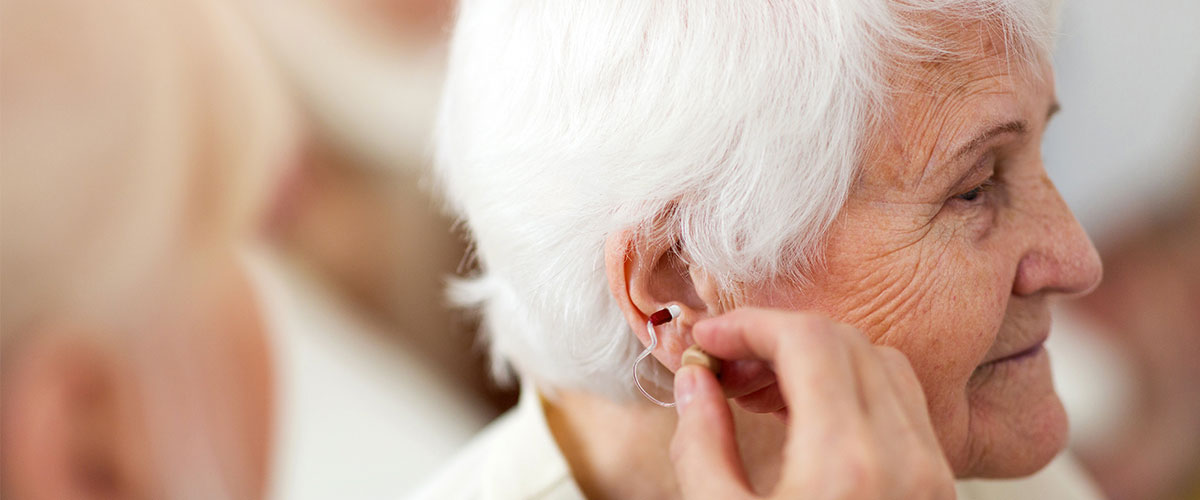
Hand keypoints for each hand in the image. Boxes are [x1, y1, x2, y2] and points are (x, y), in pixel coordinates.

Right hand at [670, 308, 954, 499]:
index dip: (750, 324)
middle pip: (847, 340)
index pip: (808, 339)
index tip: (711, 338)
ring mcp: (931, 473)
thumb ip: (701, 448)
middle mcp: (903, 459)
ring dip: (822, 357)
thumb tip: (696, 381)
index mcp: (844, 464)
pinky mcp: (940, 489)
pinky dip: (857, 390)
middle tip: (730, 362)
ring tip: (768, 387)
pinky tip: (811, 418)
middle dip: (781, 336)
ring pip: (884, 363)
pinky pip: (905, 407)